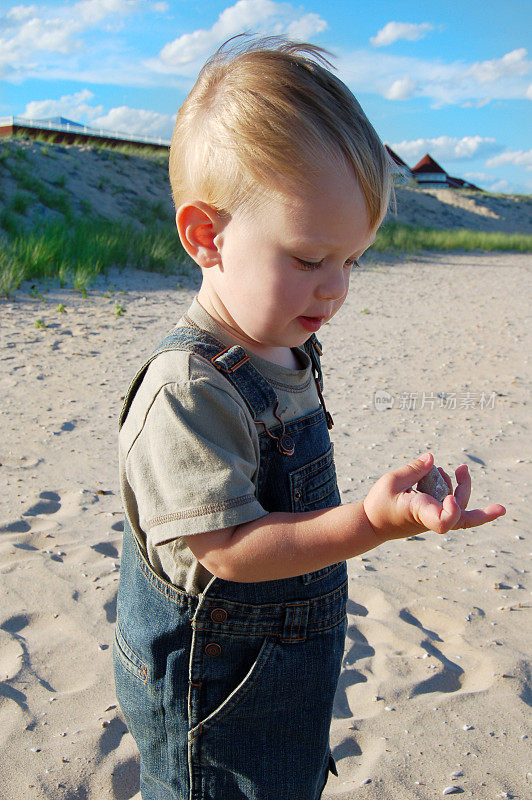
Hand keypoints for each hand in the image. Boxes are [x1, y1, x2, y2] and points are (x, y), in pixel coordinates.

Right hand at [362, 452, 505, 539]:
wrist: (373, 525)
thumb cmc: (379, 505)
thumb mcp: (391, 481)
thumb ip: (413, 469)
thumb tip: (431, 458)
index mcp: (420, 511)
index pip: (444, 521)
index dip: (454, 510)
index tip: (449, 496)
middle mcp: (430, 517)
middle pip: (463, 516)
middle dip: (467, 489)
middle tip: (462, 468)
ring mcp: (432, 518)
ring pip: (458, 508)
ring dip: (455, 485)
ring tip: (438, 470)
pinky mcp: (431, 515)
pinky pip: (448, 505)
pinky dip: (447, 489)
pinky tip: (436, 475)